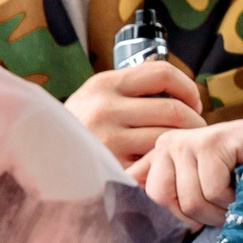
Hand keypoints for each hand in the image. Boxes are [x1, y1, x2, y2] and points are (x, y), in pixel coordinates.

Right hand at [64, 60, 204, 165]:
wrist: (45, 159)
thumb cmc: (80, 126)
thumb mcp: (96, 95)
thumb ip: (131, 86)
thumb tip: (176, 84)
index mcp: (104, 84)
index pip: (163, 73)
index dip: (188, 88)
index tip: (194, 103)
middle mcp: (105, 109)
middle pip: (174, 110)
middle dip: (195, 122)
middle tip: (196, 131)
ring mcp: (108, 141)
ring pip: (168, 139)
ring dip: (183, 145)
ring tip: (182, 149)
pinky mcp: (112, 169)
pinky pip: (155, 164)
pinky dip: (165, 165)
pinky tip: (165, 166)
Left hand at [137, 113, 242, 225]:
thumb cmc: (242, 176)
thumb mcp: (201, 189)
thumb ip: (170, 195)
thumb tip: (132, 218)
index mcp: (159, 156)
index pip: (145, 198)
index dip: (174, 216)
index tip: (197, 214)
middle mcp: (168, 144)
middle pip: (164, 201)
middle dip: (198, 215)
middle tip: (221, 203)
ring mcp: (190, 140)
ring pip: (191, 201)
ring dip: (220, 208)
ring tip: (235, 191)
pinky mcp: (214, 141)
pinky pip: (213, 191)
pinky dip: (233, 197)